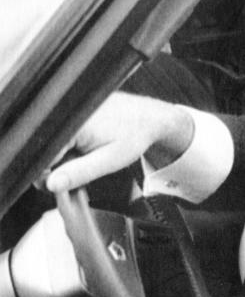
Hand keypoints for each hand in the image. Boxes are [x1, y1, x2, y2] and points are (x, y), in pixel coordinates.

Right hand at [44, 92, 193, 192]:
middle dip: (58, 167)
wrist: (150, 117)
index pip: (42, 157)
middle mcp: (65, 113)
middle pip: (45, 151)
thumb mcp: (110, 160)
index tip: (68, 182)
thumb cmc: (135, 136)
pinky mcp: (72, 113)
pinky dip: (70, 148)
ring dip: (65, 157)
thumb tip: (51, 185)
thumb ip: (79, 173)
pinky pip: (61, 137)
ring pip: (52, 146)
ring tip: (89, 156)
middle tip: (84, 169)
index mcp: (71, 124)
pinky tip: (86, 148)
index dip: (50, 175)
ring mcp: (68, 111)